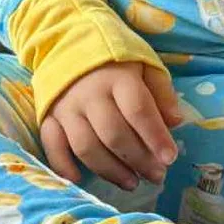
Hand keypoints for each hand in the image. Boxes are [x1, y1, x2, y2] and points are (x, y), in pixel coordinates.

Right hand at [39, 61, 183, 192]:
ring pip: (86, 147)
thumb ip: (161, 92)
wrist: (68, 40)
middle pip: (113, 134)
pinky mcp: (48, 117)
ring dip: (110, 171)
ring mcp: (66, 107)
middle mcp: (89, 94)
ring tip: (132, 183)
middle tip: (157, 176)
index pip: (138, 110)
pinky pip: (52, 147)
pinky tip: (80, 181)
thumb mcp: (145, 64)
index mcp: (117, 77)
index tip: (170, 158)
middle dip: (138, 160)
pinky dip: (64, 167)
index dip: (155, 137)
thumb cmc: (114, 58)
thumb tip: (175, 123)